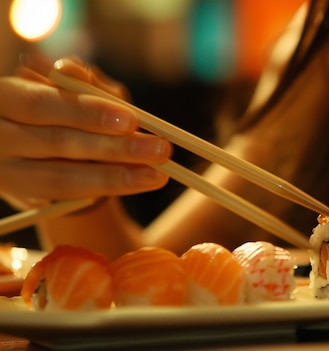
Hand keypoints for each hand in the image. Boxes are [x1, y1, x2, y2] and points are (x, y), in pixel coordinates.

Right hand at [0, 54, 170, 209]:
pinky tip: (141, 182)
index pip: (42, 104)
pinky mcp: (25, 198)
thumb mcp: (77, 90)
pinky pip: (68, 198)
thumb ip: (81, 82)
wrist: (47, 151)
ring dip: (117, 176)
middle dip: (114, 147)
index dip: (85, 112)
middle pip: (57, 143)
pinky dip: (108, 189)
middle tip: (161, 150)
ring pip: (63, 178)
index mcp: (4, 97)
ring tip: (160, 174)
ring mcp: (7, 172)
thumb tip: (74, 71)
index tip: (132, 120)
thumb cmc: (66, 110)